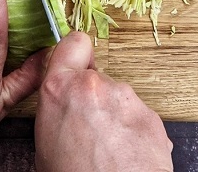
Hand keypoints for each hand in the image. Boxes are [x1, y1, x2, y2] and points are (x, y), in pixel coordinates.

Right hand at [35, 31, 173, 171]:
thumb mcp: (46, 143)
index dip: (74, 53)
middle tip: (88, 128)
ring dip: (114, 116)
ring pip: (117, 98)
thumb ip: (58, 110)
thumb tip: (66, 107)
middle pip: (95, 77)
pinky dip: (133, 131)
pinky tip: (126, 154)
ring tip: (108, 148)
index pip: (72, 43)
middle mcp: (94, 86)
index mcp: (60, 90)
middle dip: (93, 97)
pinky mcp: (152, 116)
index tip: (75, 64)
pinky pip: (137, 116)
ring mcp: (126, 99)